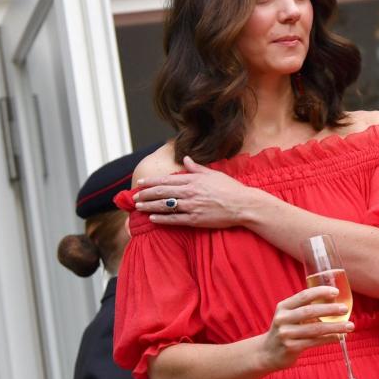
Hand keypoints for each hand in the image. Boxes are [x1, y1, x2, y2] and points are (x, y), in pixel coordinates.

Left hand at [132, 156, 256, 227]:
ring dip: (149, 206)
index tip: (141, 183)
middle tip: (135, 196)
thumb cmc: (230, 188)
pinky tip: (152, 218)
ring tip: (139, 207)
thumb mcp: (214, 174)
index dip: (151, 182)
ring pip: (165, 206)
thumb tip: (185, 158)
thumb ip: (197, 167)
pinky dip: (162, 219)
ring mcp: (192, 206)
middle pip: (162, 192)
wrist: (243, 205)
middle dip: (146, 194)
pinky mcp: (195, 220)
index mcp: (194, 180)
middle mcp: (190, 192)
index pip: (167, 180)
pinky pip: (174, 220)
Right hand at [259, 286, 352, 371]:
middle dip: (330, 309)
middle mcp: (283, 319)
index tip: (336, 292)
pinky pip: (314, 342)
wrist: (267, 353)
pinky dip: (329, 339)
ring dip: (335, 327)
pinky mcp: (291, 347)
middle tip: (345, 309)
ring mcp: (286, 334)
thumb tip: (334, 300)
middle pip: (310, 311)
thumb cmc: (286, 330)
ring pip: (315, 329)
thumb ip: (305, 307)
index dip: (321, 292)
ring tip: (350, 326)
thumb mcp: (289, 315)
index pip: (304, 295)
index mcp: (284, 307)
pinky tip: (339, 337)